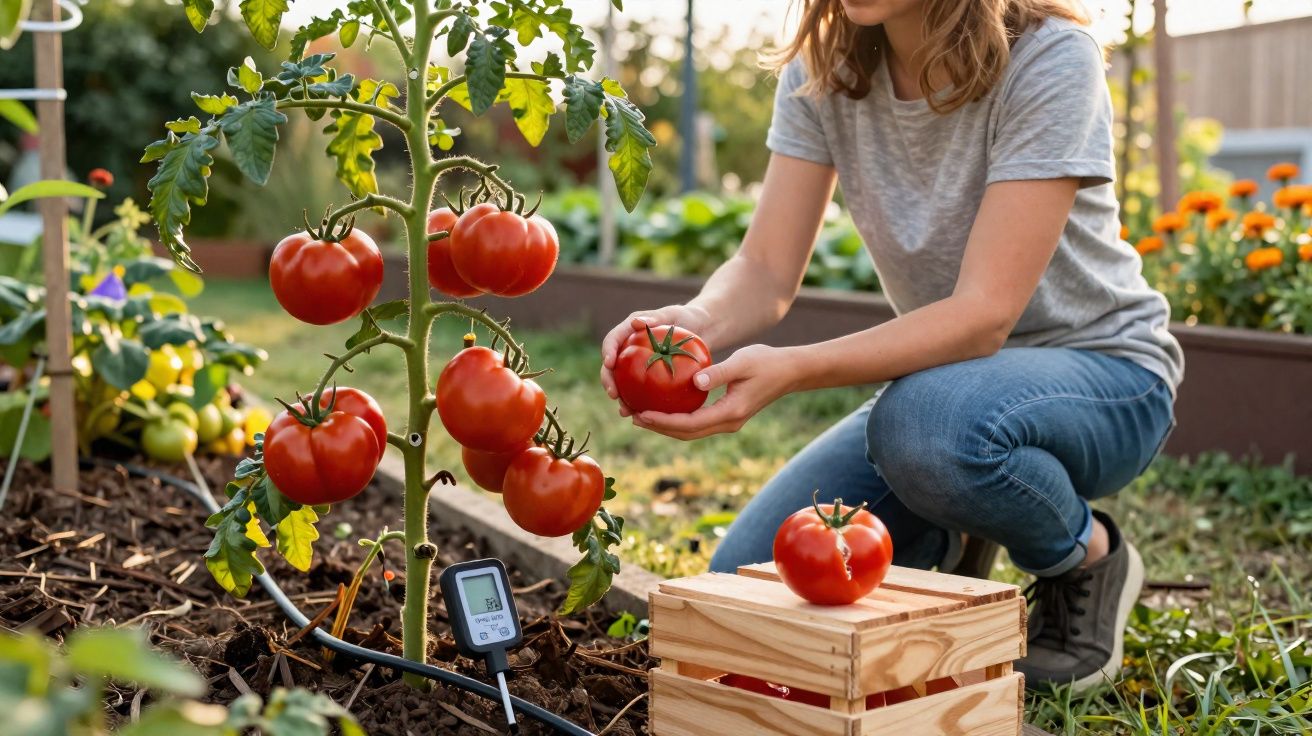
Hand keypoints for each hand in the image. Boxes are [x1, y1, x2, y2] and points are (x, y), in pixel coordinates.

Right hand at [600, 304, 710, 416]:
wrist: (699, 330)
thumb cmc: (685, 318)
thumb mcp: (673, 314)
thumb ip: (656, 317)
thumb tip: (636, 322)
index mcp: (629, 331)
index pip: (612, 340)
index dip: (607, 351)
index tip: (609, 363)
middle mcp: (628, 349)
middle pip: (611, 366)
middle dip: (608, 381)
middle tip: (614, 393)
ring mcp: (635, 365)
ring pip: (622, 383)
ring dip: (620, 398)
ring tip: (625, 411)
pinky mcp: (646, 378)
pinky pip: (640, 392)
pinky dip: (639, 403)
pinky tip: (641, 416)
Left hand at [632, 344, 801, 439]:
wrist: (790, 371)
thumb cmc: (767, 361)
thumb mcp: (742, 362)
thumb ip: (718, 372)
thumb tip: (694, 381)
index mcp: (730, 412)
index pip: (690, 424)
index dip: (663, 422)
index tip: (641, 415)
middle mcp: (728, 422)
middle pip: (686, 433)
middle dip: (658, 428)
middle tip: (632, 416)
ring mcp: (728, 421)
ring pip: (691, 431)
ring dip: (666, 426)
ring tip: (641, 415)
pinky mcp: (727, 415)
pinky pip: (697, 422)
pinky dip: (678, 418)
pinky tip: (663, 407)